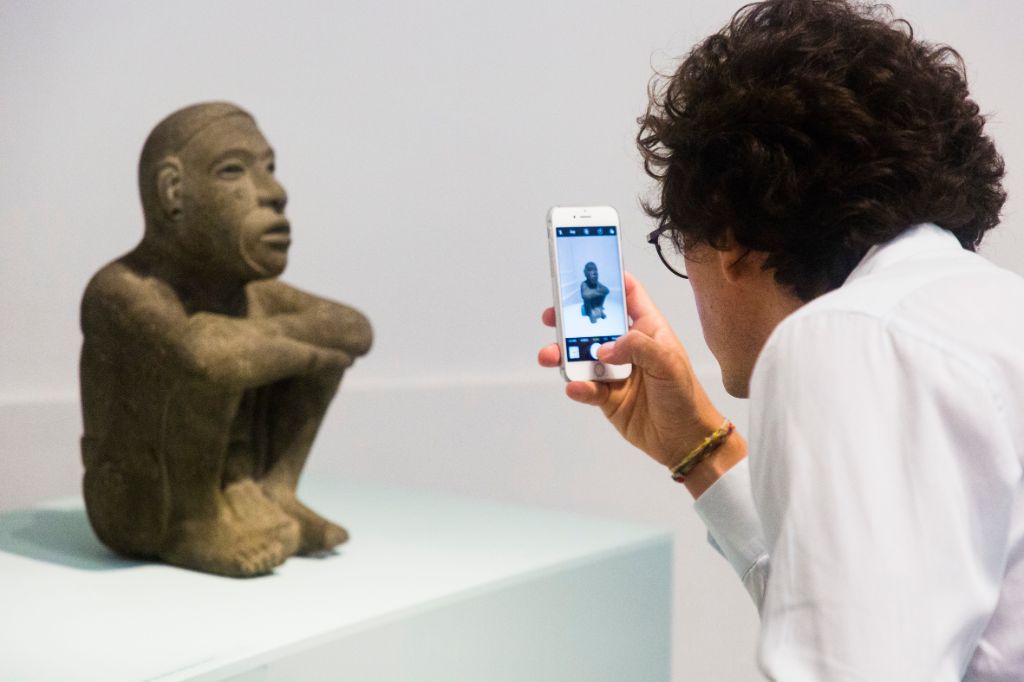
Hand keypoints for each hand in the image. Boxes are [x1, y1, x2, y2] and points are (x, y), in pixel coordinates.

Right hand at [538, 273, 725, 467]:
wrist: (684, 441)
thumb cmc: (685, 396)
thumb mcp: (669, 363)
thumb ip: (637, 347)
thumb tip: (604, 349)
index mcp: (648, 329)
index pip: (629, 295)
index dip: (611, 280)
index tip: (587, 273)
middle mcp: (628, 346)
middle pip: (594, 324)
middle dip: (571, 319)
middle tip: (552, 316)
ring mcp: (615, 372)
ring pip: (582, 356)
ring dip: (564, 354)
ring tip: (550, 356)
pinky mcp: (606, 397)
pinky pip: (585, 387)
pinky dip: (578, 386)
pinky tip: (576, 387)